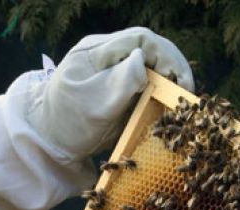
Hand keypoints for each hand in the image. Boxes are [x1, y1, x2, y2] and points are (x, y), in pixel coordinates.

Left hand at [27, 27, 193, 159]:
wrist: (51, 140)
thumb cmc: (67, 122)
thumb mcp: (92, 104)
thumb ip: (118, 82)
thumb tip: (144, 61)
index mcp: (100, 50)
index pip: (142, 40)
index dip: (167, 57)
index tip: (179, 82)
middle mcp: (111, 56)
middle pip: (153, 50)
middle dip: (175, 69)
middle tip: (187, 96)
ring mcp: (117, 73)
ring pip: (155, 67)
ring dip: (172, 83)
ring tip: (182, 104)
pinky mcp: (123, 91)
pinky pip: (149, 86)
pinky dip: (164, 97)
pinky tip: (171, 112)